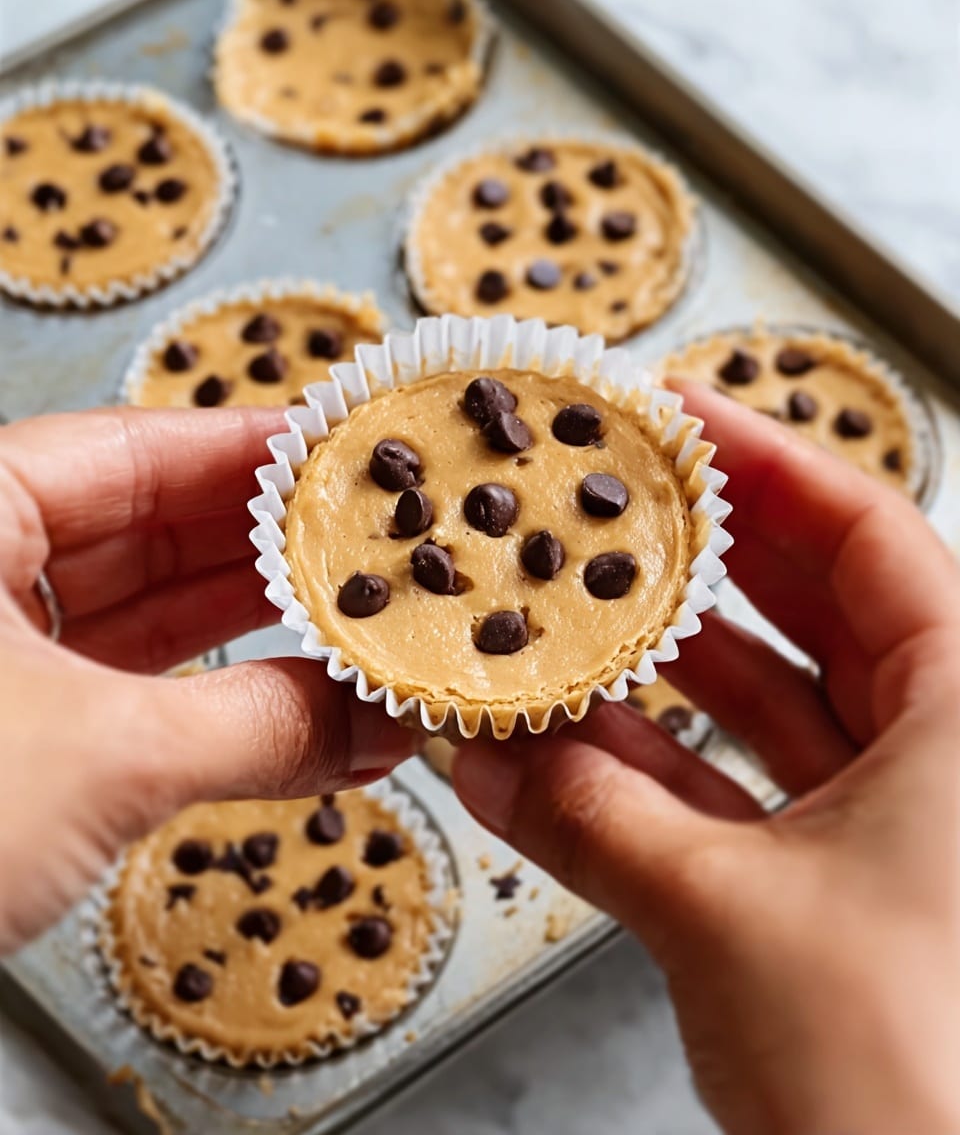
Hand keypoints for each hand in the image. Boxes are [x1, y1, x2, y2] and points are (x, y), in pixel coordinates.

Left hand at [0, 408, 412, 952]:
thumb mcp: (95, 759)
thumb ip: (254, 727)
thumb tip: (370, 721)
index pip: (133, 447)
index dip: (253, 449)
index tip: (344, 455)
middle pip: (146, 526)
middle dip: (266, 547)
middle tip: (372, 549)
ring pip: (139, 614)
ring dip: (248, 630)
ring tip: (350, 625)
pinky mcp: (4, 737)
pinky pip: (123, 692)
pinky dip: (207, 704)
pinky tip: (290, 706)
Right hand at [454, 383, 959, 1134]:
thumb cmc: (914, 1080)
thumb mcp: (724, 914)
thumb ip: (588, 818)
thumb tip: (482, 755)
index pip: (869, 537)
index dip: (770, 463)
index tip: (678, 420)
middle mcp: (944, 759)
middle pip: (814, 612)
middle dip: (701, 561)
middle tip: (609, 508)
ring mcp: (889, 830)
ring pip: (766, 714)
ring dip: (656, 681)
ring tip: (567, 623)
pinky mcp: (835, 896)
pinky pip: (736, 804)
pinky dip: (651, 782)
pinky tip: (560, 757)